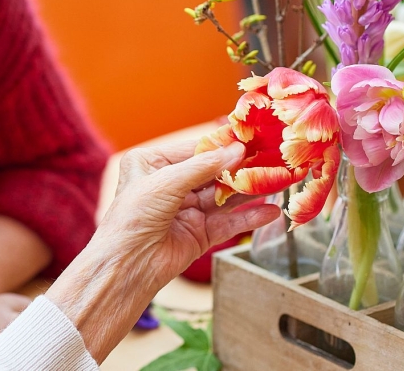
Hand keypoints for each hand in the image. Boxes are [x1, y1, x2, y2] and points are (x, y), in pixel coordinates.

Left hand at [101, 139, 280, 289]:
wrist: (126, 266)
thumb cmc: (132, 217)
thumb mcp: (166, 181)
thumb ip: (204, 166)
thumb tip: (237, 151)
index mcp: (152, 164)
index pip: (195, 150)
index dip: (222, 146)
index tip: (251, 138)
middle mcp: (170, 185)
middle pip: (213, 173)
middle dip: (240, 168)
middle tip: (271, 158)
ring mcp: (186, 210)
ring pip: (224, 197)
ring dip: (249, 191)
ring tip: (278, 181)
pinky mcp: (199, 234)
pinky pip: (228, 222)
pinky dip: (249, 217)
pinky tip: (269, 211)